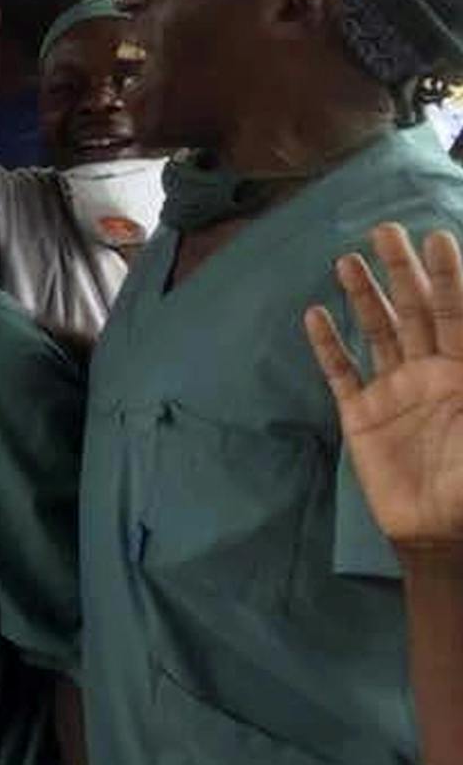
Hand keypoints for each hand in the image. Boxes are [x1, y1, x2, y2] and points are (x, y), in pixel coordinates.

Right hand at [305, 224, 462, 548]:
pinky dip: (329, 345)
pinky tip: (316, 315)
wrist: (441, 533)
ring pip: (378, 332)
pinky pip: (341, 373)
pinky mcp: (362, 415)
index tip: (437, 239)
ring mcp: (395, 391)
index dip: (449, 278)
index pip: (458, 314)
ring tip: (348, 260)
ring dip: (364, 296)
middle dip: (402, 272)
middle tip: (385, 231)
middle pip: (416, 312)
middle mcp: (432, 372)